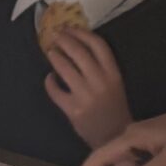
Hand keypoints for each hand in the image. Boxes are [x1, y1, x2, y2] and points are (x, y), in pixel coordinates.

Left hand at [43, 27, 131, 147]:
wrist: (114, 138)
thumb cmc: (114, 109)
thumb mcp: (115, 85)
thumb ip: (101, 68)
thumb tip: (78, 47)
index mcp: (114, 74)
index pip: (98, 46)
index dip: (82, 33)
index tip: (70, 27)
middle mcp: (100, 82)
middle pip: (79, 53)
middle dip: (65, 40)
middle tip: (55, 35)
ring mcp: (85, 96)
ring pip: (65, 69)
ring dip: (55, 57)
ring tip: (50, 52)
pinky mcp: (73, 109)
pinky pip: (56, 91)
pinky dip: (50, 82)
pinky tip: (49, 78)